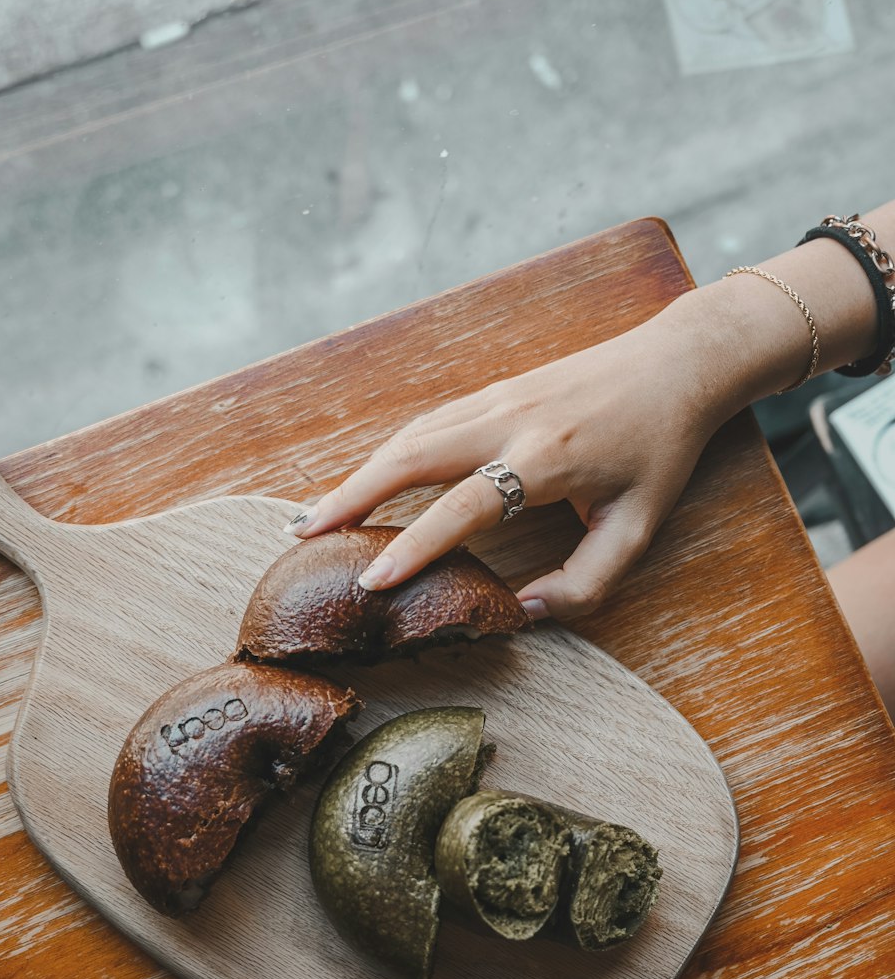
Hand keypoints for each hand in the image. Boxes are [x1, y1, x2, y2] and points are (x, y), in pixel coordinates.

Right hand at [286, 302, 721, 619]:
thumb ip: (586, 582)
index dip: (416, 544)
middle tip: (303, 538)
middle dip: (352, 496)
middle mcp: (510, 420)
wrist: (675, 365)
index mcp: (548, 458)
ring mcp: (497, 398)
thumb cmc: (659, 450)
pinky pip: (427, 424)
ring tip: (314, 516)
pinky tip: (364, 482)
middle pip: (412, 455)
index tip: (374, 581)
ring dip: (358, 474)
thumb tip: (524, 613)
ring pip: (410, 435)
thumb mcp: (639, 527)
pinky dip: (386, 455)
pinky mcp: (493, 391)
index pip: (465, 504)